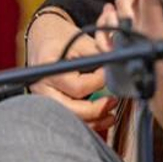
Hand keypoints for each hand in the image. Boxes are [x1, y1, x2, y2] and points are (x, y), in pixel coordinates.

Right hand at [26, 9, 113, 128]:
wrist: (42, 38)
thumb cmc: (62, 38)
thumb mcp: (82, 41)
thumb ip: (100, 56)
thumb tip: (120, 72)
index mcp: (49, 69)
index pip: (78, 87)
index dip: (99, 83)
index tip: (110, 74)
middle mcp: (42, 87)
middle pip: (71, 109)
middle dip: (96, 110)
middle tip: (113, 101)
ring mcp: (43, 98)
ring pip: (70, 119)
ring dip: (93, 121)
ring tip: (110, 114)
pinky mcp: (48, 105)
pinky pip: (68, 120)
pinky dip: (86, 123)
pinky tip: (101, 119)